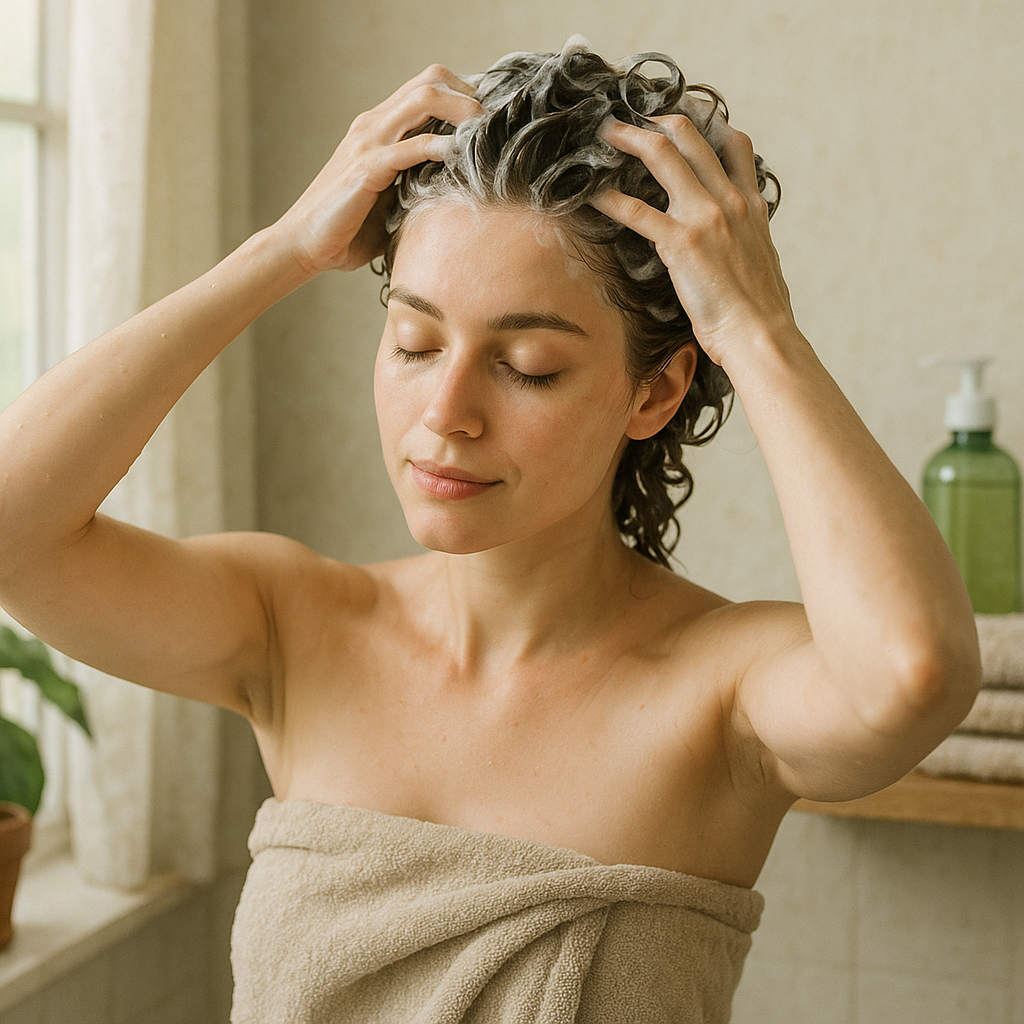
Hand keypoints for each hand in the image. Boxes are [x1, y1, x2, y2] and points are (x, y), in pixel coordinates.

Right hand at [273, 65, 482, 276]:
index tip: (489, 124)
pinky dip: (439, 148)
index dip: (464, 97)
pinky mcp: (366, 168)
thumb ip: (418, 184)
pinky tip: (460, 158)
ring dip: (462, 112)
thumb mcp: (393, 200)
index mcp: (381, 128)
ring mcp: (368, 142)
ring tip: (484, 134)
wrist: (304, 245)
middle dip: (470, 96)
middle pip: (431, 80)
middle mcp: (374, 125)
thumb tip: (459, 192)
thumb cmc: (348, 229)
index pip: (429, 88)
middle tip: (494, 126)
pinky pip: (410, 146)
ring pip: (423, 99)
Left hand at [591, 115, 796, 366]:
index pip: (735, 145)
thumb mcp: (762, 261)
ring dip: (630, 139)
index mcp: (751, 205)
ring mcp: (705, 217)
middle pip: (691, 138)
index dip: (706, 124)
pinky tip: (594, 195)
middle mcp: (729, 200)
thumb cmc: (759, 310)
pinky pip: (638, 211)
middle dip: (657, 121)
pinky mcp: (681, 243)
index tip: (680, 121)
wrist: (759, 334)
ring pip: (662, 156)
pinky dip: (612, 199)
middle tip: (632, 119)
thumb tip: (738, 245)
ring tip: (607, 134)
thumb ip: (747, 240)